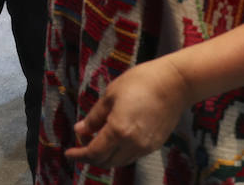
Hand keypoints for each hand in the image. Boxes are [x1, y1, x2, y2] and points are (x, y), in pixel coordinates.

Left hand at [64, 57, 191, 167]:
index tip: (68, 153)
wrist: (175, 83)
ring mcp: (145, 147)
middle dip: (90, 157)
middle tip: (81, 145)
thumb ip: (94, 117)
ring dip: (105, 156)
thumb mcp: (111, 95)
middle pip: (106, 161)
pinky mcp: (155, 145)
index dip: (79, 155)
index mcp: (118, 130)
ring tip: (96, 141)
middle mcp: (132, 144)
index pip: (94, 152)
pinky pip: (132, 155)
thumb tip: (80, 129)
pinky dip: (119, 152)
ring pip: (119, 161)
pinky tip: (115, 140)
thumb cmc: (141, 82)